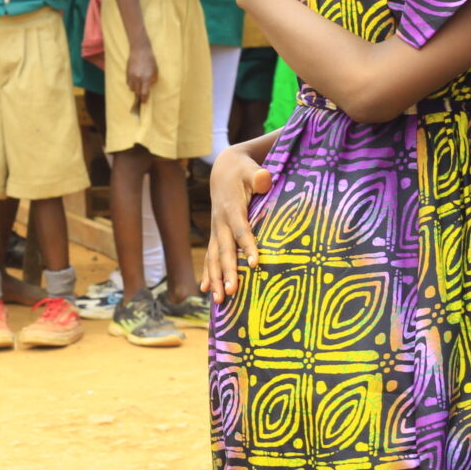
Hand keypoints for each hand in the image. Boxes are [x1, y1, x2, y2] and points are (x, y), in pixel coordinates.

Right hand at [124, 44, 158, 107]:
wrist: (140, 50)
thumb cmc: (150, 60)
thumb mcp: (155, 70)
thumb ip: (153, 79)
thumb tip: (149, 86)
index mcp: (146, 78)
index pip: (144, 93)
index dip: (144, 99)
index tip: (144, 102)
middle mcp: (138, 78)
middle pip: (137, 92)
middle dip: (140, 95)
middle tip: (142, 95)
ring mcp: (131, 76)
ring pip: (131, 88)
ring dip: (135, 90)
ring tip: (138, 87)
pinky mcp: (127, 73)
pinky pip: (128, 83)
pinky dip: (131, 85)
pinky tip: (135, 82)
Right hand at [204, 145, 273, 300]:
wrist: (223, 170)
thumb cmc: (242, 171)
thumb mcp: (251, 169)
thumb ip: (258, 176)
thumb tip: (265, 179)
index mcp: (231, 208)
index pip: (241, 230)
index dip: (247, 246)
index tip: (255, 264)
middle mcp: (220, 223)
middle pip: (224, 250)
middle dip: (227, 272)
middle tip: (231, 292)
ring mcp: (216, 231)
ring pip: (214, 258)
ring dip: (215, 279)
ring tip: (219, 300)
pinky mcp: (215, 235)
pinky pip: (210, 257)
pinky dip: (207, 273)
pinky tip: (205, 291)